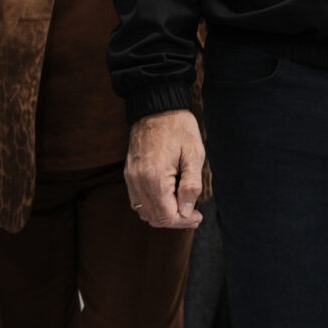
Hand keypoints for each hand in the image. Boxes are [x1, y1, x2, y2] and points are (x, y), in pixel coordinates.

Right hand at [124, 110, 204, 228]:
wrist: (157, 105)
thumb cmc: (179, 127)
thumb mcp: (194, 154)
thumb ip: (191, 185)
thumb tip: (186, 211)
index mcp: (155, 177)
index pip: (166, 216)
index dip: (184, 221)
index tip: (198, 216)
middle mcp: (138, 180)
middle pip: (153, 217)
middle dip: (174, 220)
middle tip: (192, 213)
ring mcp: (131, 177)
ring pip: (143, 211)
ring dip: (162, 214)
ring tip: (181, 205)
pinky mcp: (129, 172)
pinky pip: (137, 199)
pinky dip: (152, 204)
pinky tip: (168, 196)